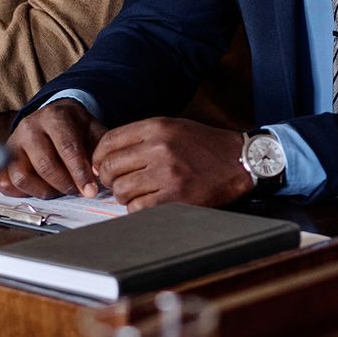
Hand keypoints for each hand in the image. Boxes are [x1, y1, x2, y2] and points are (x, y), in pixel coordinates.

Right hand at [1, 101, 107, 198]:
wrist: (53, 116)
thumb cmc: (75, 127)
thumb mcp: (93, 130)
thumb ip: (98, 150)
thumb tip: (98, 175)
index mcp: (55, 117)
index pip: (67, 148)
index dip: (79, 173)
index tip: (90, 191)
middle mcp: (29, 127)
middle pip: (45, 165)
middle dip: (65, 184)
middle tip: (77, 191)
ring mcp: (12, 143)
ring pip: (22, 176)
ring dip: (44, 191)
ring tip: (59, 190)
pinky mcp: (2, 159)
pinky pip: (5, 183)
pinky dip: (23, 192)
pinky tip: (40, 190)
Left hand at [92, 118, 253, 210]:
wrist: (239, 161)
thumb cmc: (204, 146)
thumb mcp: (173, 128)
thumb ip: (140, 138)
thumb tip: (105, 157)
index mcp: (156, 128)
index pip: (108, 141)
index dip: (98, 157)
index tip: (102, 166)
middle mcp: (159, 148)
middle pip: (110, 167)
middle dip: (109, 178)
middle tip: (119, 182)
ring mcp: (167, 174)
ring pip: (121, 190)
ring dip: (124, 195)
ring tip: (138, 192)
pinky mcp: (175, 197)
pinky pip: (138, 208)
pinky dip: (138, 208)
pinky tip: (150, 201)